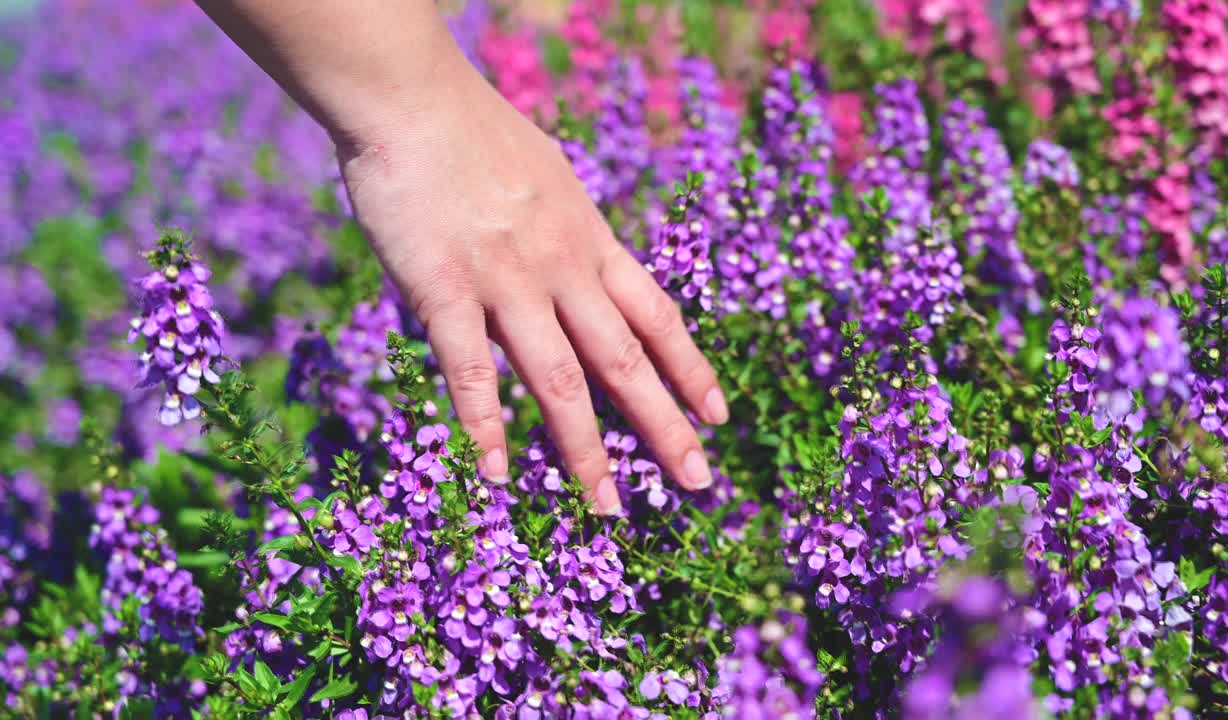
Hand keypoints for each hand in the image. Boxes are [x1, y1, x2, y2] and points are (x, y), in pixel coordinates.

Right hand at [337, 60, 727, 513]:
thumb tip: (586, 266)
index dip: (692, 369)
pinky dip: (485, 425)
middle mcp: (562, 268)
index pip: (657, 316)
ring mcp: (507, 282)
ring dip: (586, 450)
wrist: (413, 99)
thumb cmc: (476, 134)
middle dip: (666, 426)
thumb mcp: (551, 179)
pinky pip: (470, 369)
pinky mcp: (444, 289)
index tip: (720, 415)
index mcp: (590, 240)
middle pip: (625, 361)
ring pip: (559, 380)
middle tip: (700, 481)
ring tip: (610, 506)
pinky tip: (498, 473)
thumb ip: (569, 233)